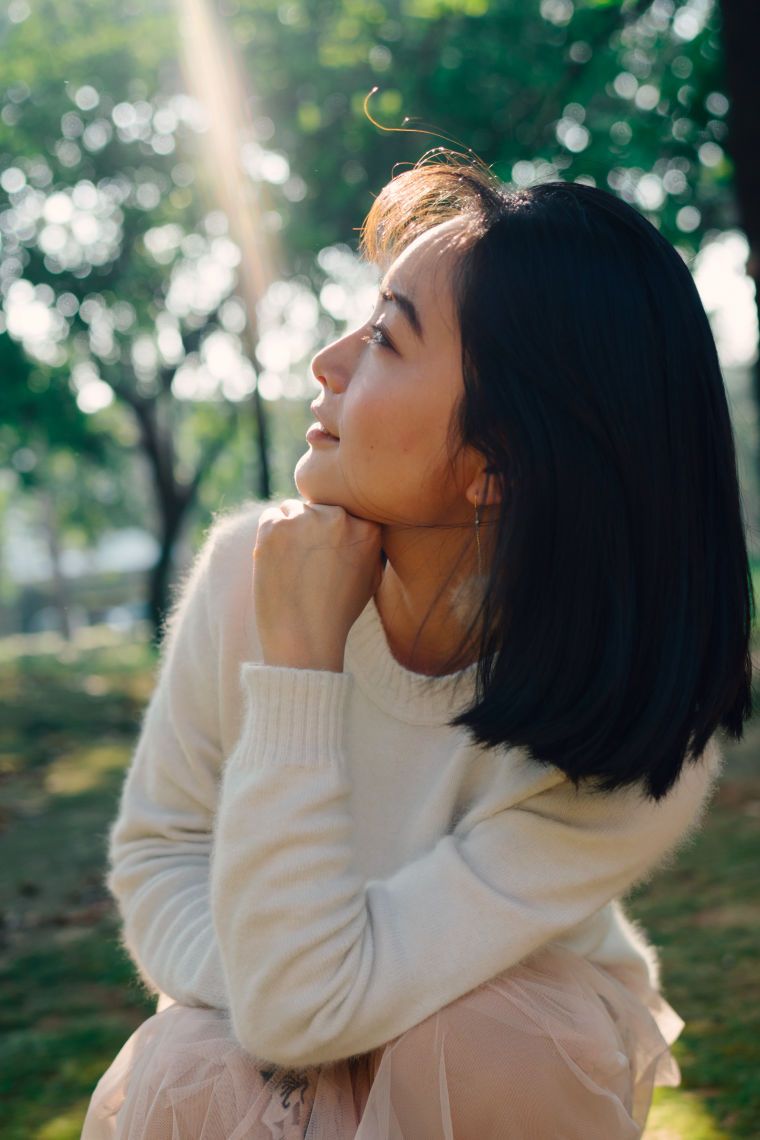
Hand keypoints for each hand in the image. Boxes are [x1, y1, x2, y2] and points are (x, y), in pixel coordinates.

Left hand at [253, 500, 382, 670]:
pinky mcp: (274, 527)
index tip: (327, 554)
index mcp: (368, 529)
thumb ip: (368, 544)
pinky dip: (269, 536)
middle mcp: (340, 518)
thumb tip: (357, 518)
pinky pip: (271, 516)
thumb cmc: (336, 614)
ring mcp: (305, 520)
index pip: (347, 509)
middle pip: (319, 505)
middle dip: (312, 527)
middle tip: (307, 563)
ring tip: (293, 566)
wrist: (304, 639)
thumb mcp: (370, 578)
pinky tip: (277, 563)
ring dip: (290, 529)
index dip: (334, 531)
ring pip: (294, 508)